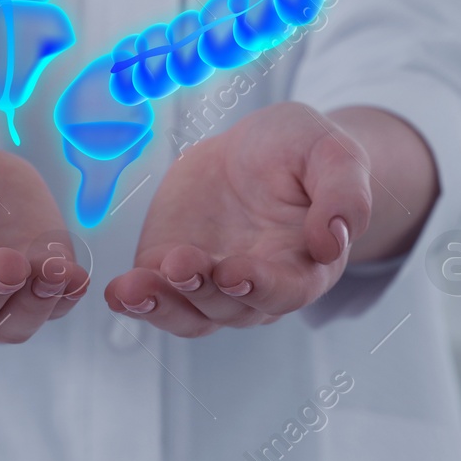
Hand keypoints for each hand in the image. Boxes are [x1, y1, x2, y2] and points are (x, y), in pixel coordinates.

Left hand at [105, 102, 433, 336]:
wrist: (254, 148)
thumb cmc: (302, 152)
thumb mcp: (333, 154)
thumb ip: (344, 194)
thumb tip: (334, 241)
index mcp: (305, 266)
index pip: (286, 290)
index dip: (261, 286)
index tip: (237, 272)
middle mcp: (258, 288)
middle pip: (230, 305)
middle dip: (202, 289)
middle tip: (180, 264)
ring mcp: (212, 285)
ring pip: (188, 312)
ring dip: (161, 305)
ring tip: (134, 288)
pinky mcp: (171, 270)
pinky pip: (155, 297)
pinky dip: (135, 300)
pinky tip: (117, 292)